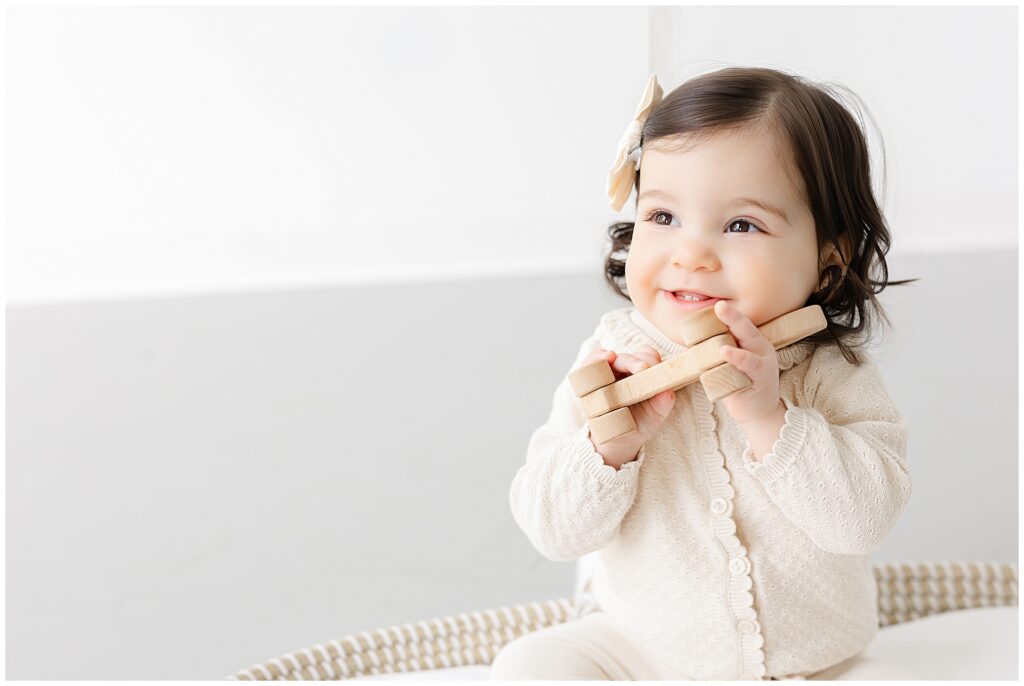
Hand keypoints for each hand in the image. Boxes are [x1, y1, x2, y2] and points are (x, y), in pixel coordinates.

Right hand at [578, 345, 675, 467]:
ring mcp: (607, 373)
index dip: (652, 359)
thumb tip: (667, 390)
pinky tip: (606, 357)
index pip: (648, 356)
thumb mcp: (654, 415)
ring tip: (619, 359)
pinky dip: (597, 357)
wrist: (618, 441)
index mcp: (643, 373)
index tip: (655, 366)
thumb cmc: (637, 423)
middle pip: (630, 356)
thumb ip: (663, 402)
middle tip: (642, 368)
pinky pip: (591, 362)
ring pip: (611, 357)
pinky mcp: (589, 379)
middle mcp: (626, 370)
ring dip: (618, 358)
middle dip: (636, 360)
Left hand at [713, 300, 782, 424]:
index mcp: (753, 342)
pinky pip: (749, 377)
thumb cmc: (741, 382)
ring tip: (721, 350)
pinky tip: (729, 368)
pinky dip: (739, 373)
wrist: (758, 410)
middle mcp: (760, 351)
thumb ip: (719, 348)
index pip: (741, 324)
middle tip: (720, 307)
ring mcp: (762, 368)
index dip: (730, 314)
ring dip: (735, 354)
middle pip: (748, 332)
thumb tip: (693, 338)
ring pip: (749, 358)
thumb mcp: (731, 361)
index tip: (717, 304)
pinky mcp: (759, 385)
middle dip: (733, 319)